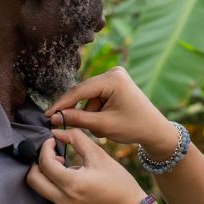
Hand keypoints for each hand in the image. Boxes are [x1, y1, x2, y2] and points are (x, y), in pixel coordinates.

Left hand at [26, 129, 150, 203]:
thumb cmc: (119, 183)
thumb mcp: (100, 157)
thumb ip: (77, 140)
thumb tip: (57, 132)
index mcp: (72, 184)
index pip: (44, 163)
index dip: (45, 148)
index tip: (52, 141)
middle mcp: (64, 201)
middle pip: (33, 180)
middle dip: (37, 163)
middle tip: (51, 154)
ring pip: (41, 189)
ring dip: (47, 174)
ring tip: (64, 165)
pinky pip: (52, 198)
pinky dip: (56, 186)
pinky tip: (72, 179)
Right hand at [46, 67, 175, 152]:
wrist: (156, 130)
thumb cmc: (134, 128)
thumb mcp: (103, 125)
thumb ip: (77, 120)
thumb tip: (54, 118)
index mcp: (113, 79)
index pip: (80, 91)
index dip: (62, 104)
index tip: (47, 115)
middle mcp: (113, 73)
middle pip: (83, 92)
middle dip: (77, 111)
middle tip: (61, 124)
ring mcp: (115, 77)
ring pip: (88, 97)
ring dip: (89, 114)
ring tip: (101, 129)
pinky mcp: (115, 84)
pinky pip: (96, 97)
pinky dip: (96, 111)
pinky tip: (105, 122)